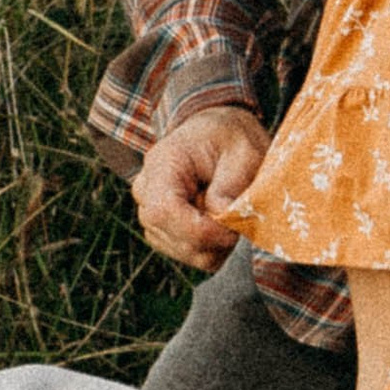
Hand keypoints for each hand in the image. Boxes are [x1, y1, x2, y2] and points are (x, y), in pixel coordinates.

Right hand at [133, 106, 268, 267]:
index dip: (200, 230)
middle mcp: (146, 192)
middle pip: (172, 236)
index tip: (233, 230)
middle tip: (243, 220)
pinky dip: (215, 248)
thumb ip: (231, 183)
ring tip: (233, 215)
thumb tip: (223, 217)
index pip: (163, 211)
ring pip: (184, 252)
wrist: (215, 134)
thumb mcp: (242, 150)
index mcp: (161, 165)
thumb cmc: (229, 137)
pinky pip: (192, 255)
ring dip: (217, 244)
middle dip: (214, 239)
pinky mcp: (166, 232)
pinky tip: (226, 224)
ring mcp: (152, 215)